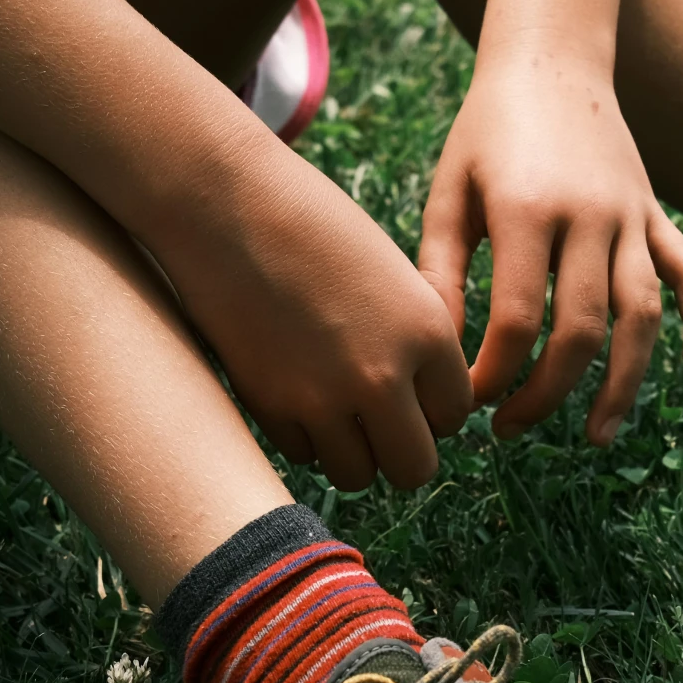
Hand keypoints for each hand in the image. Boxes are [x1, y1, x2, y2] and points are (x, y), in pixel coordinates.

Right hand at [155, 133, 473, 491]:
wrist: (228, 206)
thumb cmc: (314, 228)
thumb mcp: (393, 276)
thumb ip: (418, 340)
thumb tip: (430, 407)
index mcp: (427, 332)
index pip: (453, 415)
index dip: (433, 408)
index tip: (410, 389)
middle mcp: (383, 375)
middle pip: (414, 468)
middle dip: (401, 451)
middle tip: (380, 423)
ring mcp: (324, 398)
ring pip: (358, 476)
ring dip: (351, 453)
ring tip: (336, 411)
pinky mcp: (271, 408)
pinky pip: (303, 456)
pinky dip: (303, 436)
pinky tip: (293, 391)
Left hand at [417, 60, 682, 444]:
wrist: (551, 57)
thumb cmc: (483, 132)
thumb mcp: (448, 194)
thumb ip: (439, 273)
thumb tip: (435, 353)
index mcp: (528, 211)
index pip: (518, 320)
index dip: (493, 374)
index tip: (466, 402)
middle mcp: (590, 216)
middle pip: (581, 330)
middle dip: (545, 393)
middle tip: (507, 429)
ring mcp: (630, 215)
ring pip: (641, 315)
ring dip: (624, 384)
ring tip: (597, 436)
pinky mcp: (654, 213)